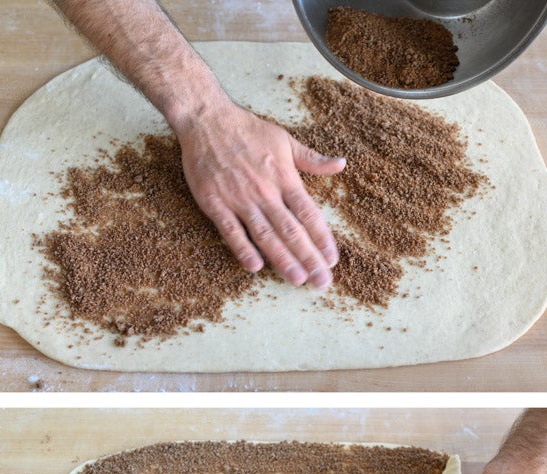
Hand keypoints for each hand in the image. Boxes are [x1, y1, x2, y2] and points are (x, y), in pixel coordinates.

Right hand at [172, 101, 344, 287]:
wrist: (206, 118)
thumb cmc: (248, 130)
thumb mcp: (285, 139)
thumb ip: (312, 159)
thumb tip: (340, 164)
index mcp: (284, 177)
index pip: (309, 214)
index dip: (322, 238)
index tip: (332, 260)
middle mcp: (265, 191)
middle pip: (291, 230)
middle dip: (308, 258)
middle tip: (321, 282)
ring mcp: (239, 198)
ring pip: (265, 234)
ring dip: (282, 259)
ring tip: (297, 280)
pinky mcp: (214, 202)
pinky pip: (230, 230)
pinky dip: (242, 248)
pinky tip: (255, 267)